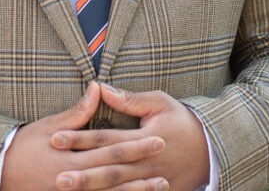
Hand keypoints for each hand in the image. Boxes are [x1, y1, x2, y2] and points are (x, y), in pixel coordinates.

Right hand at [1, 82, 169, 190]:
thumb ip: (78, 112)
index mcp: (72, 159)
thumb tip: (98, 88)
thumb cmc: (24, 148)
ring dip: (137, 190)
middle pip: (116, 174)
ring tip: (162, 184)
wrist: (1, 175)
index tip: (159, 138)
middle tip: (166, 158)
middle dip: (143, 167)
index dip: (137, 145)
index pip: (111, 150)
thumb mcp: (49, 127)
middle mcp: (74, 181)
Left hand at [50, 85, 209, 190]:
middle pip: (108, 169)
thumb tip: (101, 88)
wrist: (212, 149)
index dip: (80, 138)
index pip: (106, 138)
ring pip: (117, 189)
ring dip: (92, 190)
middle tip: (56, 176)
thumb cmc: (182, 121)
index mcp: (145, 138)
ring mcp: (152, 182)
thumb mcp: (160, 103)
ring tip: (67, 190)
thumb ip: (130, 100)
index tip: (56, 138)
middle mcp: (146, 163)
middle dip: (81, 173)